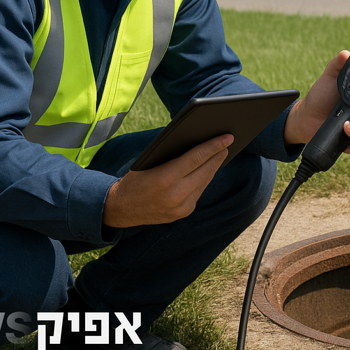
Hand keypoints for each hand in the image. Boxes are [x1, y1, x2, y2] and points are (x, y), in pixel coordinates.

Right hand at [102, 134, 230, 227]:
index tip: (227, 137)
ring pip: (205, 181)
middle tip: (228, 141)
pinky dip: (204, 179)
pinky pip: (199, 192)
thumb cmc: (135, 178)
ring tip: (221, 152)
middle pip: (205, 170)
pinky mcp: (184, 213)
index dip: (213, 146)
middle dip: (218, 155)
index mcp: (165, 178)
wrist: (121, 208)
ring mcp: (181, 207)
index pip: (196, 158)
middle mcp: (176, 195)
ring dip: (213, 166)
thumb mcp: (149, 162)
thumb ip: (172, 154)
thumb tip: (197, 141)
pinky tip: (209, 168)